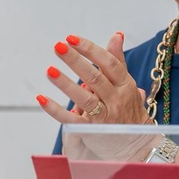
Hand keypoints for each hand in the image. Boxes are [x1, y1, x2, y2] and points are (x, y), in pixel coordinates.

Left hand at [36, 32, 154, 159]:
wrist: (137, 144)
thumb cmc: (127, 108)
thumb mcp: (126, 83)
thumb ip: (117, 61)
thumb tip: (116, 35)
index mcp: (125, 84)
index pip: (109, 64)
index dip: (90, 49)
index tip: (71, 38)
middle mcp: (116, 99)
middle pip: (95, 78)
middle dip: (75, 61)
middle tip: (58, 46)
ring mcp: (104, 116)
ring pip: (84, 98)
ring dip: (66, 84)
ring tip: (49, 70)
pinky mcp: (90, 131)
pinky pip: (71, 120)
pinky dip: (55, 110)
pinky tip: (41, 98)